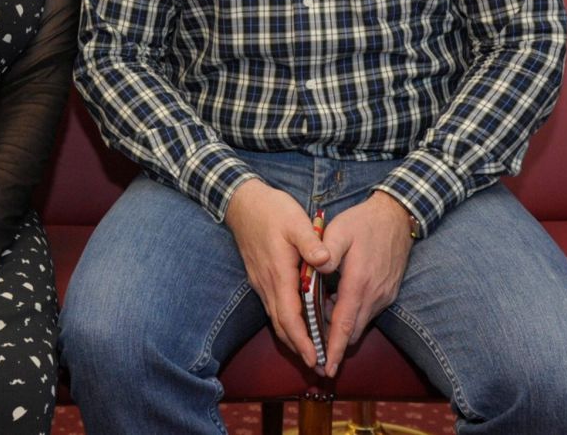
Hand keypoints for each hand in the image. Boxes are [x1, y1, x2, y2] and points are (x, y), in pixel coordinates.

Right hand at [224, 180, 329, 362]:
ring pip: (276, 318)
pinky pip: (273, 307)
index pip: (289, 316)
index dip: (302, 339)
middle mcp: (267, 283)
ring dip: (292, 337)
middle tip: (317, 364)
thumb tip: (325, 260)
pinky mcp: (260, 278)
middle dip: (298, 347)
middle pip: (281, 325)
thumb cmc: (271, 210)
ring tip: (310, 352)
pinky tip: (299, 324)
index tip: (314, 357)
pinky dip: (286, 322)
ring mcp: (261, 282)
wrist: (242, 202)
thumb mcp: (295, 221)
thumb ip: (311, 242)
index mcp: (279, 273)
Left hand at [316, 191, 414, 374]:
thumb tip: (316, 270)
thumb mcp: (340, 230)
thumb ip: (326, 251)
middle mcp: (375, 295)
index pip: (345, 324)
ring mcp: (384, 295)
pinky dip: (353, 316)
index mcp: (359, 282)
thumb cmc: (364, 222)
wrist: (397, 217)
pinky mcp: (388, 293)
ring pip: (361, 323)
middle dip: (336, 346)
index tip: (327, 367)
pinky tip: (338, 305)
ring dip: (344, 329)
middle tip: (316, 355)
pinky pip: (368, 313)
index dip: (334, 348)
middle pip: (354, 331)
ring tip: (321, 327)